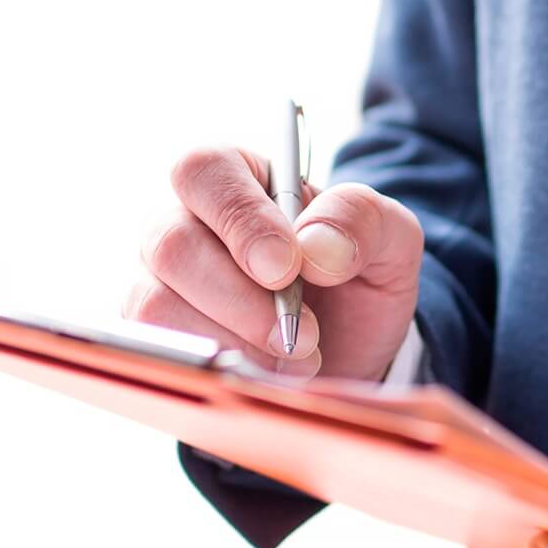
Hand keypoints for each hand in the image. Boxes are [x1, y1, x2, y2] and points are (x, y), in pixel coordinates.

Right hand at [124, 146, 423, 380]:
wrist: (354, 354)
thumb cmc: (359, 282)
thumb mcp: (389, 240)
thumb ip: (361, 219)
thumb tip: (315, 243)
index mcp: (240, 177)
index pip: (205, 171)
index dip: (240, 219)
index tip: (286, 268)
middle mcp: (187, 222)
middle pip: (172, 244)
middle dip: (243, 300)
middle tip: (305, 333)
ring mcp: (163, 281)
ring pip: (158, 303)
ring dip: (236, 341)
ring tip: (298, 358)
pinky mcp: (158, 336)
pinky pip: (160, 352)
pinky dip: (220, 370)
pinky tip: (267, 376)